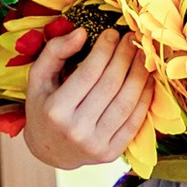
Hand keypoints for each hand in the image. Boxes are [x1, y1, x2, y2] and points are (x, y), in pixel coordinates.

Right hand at [23, 26, 158, 170]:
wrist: (48, 151)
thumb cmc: (44, 108)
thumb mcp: (38, 78)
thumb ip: (55, 52)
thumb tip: (82, 32)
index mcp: (55, 111)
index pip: (89, 73)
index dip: (104, 49)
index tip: (113, 33)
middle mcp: (75, 130)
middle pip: (110, 85)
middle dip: (125, 57)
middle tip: (131, 38)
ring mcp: (95, 145)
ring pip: (126, 102)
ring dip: (140, 74)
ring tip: (143, 54)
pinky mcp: (111, 153)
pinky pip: (135, 121)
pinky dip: (145, 98)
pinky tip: (148, 79)